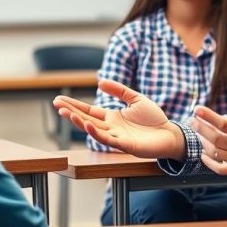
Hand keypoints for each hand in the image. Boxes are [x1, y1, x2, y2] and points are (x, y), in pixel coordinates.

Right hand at [53, 79, 185, 159]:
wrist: (170, 133)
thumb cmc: (154, 119)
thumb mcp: (135, 98)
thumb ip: (119, 90)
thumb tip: (99, 81)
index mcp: (112, 117)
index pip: (89, 110)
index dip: (74, 105)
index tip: (59, 99)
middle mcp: (110, 127)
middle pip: (86, 119)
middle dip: (71, 112)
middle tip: (56, 105)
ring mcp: (116, 137)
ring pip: (93, 129)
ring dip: (79, 122)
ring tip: (67, 114)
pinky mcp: (124, 145)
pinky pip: (107, 139)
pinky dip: (96, 133)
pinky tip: (87, 124)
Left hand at [192, 85, 226, 174]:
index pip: (223, 124)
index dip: (208, 116)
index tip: (197, 109)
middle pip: (215, 139)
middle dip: (201, 129)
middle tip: (193, 120)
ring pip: (216, 153)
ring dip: (204, 142)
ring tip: (198, 132)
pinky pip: (220, 169)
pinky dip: (209, 163)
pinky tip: (204, 154)